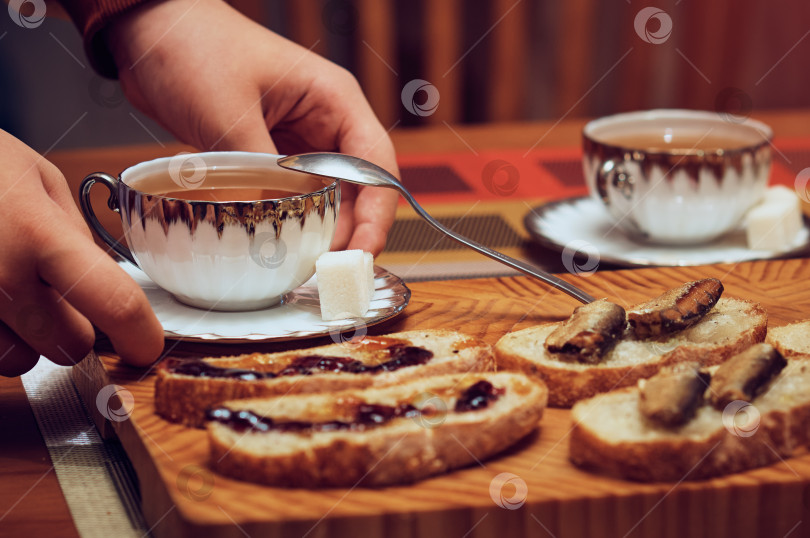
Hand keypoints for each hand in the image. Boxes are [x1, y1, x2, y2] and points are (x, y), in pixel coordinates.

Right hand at [0, 131, 163, 375]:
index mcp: (39, 234)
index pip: (114, 302)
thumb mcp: (38, 178)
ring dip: (25, 338)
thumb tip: (102, 282)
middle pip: (71, 346)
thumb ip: (75, 235)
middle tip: (55, 294)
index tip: (146, 346)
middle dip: (74, 328)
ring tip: (4, 290)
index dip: (141, 335)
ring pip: (20, 362)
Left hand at [105, 0, 398, 254]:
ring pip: (328, 196)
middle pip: (358, 187)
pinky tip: (284, 246)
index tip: (361, 252)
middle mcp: (326, 122)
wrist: (149, 30)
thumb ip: (258, 173)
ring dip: (322, 231)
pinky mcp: (273, 154)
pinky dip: (293, 222)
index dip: (376, 213)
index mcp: (334, 100)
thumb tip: (275, 228)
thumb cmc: (193, 47)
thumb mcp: (228, 114)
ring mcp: (300, 140)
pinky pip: (294, 196)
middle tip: (331, 274)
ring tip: (310, 267)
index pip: (375, 164)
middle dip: (350, 231)